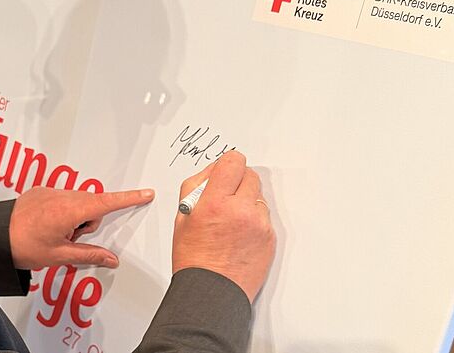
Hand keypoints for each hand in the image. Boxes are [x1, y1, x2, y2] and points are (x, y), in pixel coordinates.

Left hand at [9, 186, 154, 269]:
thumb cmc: (23, 245)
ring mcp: (51, 191)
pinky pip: (62, 199)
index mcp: (71, 210)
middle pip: (91, 205)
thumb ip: (90, 254)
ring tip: (55, 234)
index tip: (145, 193)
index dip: (129, 198)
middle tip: (70, 239)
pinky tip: (46, 226)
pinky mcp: (41, 191)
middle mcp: (62, 195)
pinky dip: (61, 212)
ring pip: (76, 202)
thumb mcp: (61, 255)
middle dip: (87, 222)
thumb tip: (111, 258)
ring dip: (74, 218)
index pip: (108, 202)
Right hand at [171, 150, 275, 301]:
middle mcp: (240, 210)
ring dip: (247, 201)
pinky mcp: (269, 238)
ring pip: (258, 196)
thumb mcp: (183, 215)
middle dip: (238, 181)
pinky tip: (240, 234)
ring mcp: (258, 224)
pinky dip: (254, 220)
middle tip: (227, 195)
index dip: (229, 163)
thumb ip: (198, 186)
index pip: (233, 161)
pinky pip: (264, 217)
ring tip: (232, 220)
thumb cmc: (194, 258)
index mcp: (215, 202)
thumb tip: (214, 172)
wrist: (211, 291)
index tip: (227, 169)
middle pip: (250, 175)